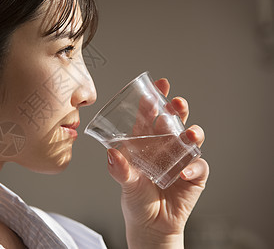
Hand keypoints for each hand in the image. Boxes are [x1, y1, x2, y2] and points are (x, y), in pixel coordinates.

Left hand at [106, 78, 208, 248]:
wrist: (150, 225)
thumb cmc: (135, 198)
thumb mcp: (125, 182)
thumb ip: (119, 169)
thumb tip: (111, 153)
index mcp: (146, 142)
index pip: (150, 116)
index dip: (154, 100)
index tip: (158, 85)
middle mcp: (165, 146)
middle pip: (173, 122)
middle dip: (176, 110)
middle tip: (176, 103)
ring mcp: (181, 158)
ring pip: (190, 138)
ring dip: (191, 132)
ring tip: (188, 133)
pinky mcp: (194, 174)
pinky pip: (197, 166)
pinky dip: (192, 166)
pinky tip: (183, 171)